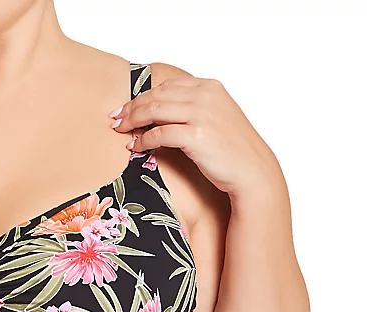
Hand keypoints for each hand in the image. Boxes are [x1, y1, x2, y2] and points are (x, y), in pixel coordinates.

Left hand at [111, 72, 282, 198]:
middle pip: (157, 95)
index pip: (168, 85)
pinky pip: (160, 134)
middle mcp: (205, 95)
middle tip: (115, 118)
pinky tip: (134, 146)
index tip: (127, 106)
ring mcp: (201, 114)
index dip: (144, 95)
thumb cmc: (232, 150)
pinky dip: (143, 140)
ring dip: (133, 120)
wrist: (251, 170)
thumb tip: (161, 113)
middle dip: (132, 106)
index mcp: (209, 86)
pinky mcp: (196, 135)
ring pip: (154, 110)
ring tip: (120, 129)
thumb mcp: (215, 118)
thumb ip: (193, 109)